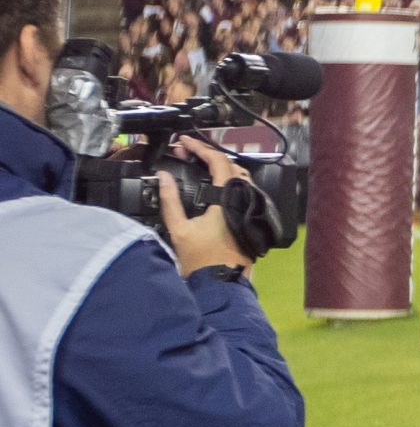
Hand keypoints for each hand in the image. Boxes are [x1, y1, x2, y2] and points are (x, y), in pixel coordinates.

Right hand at [158, 135, 252, 275]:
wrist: (222, 284)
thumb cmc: (203, 262)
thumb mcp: (178, 229)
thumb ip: (169, 200)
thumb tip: (163, 177)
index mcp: (229, 199)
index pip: (218, 161)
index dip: (200, 147)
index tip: (183, 141)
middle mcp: (243, 200)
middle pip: (229, 165)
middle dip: (206, 154)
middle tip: (185, 152)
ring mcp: (249, 208)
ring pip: (237, 177)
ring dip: (217, 167)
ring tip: (194, 164)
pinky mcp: (248, 217)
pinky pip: (240, 190)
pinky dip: (225, 181)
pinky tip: (211, 184)